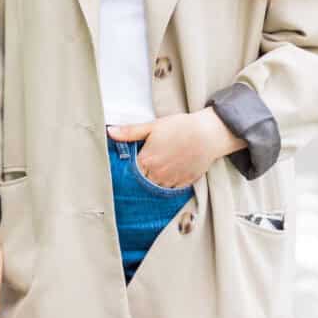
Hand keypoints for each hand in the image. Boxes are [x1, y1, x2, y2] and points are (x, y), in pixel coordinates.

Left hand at [107, 110, 225, 187]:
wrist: (207, 134)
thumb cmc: (180, 127)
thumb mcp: (153, 126)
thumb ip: (130, 132)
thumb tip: (110, 132)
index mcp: (147, 161)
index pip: (130, 174)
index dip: (128, 171)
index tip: (127, 168)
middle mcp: (157, 175)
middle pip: (142, 184)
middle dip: (140, 179)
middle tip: (142, 171)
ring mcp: (171, 181)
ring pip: (156, 189)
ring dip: (154, 183)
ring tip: (157, 172)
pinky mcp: (184, 184)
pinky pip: (172, 191)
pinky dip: (168, 186)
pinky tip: (170, 175)